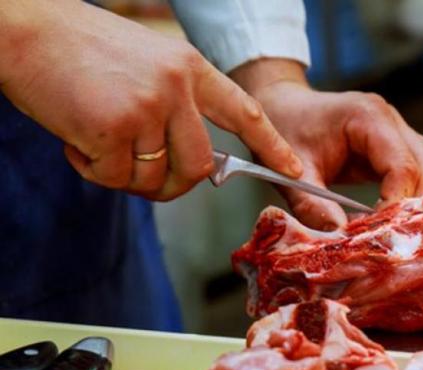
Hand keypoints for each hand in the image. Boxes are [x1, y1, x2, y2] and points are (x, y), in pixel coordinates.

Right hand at [0, 0, 300, 200]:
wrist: (26, 29)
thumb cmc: (81, 52)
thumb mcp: (147, 64)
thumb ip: (175, 106)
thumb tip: (193, 165)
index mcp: (190, 68)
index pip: (244, 112)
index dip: (272, 145)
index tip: (294, 171)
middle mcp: (176, 87)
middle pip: (199, 166)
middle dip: (174, 185)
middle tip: (142, 176)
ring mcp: (146, 107)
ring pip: (154, 177)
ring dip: (124, 175)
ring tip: (96, 141)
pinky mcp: (113, 128)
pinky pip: (114, 176)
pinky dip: (92, 169)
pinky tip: (74, 138)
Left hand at [231, 59, 422, 229]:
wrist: (285, 106)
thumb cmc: (285, 130)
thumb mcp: (291, 172)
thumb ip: (311, 205)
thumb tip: (339, 236)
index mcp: (369, 117)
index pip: (403, 165)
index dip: (397, 203)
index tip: (380, 231)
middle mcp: (394, 121)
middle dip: (416, 205)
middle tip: (390, 232)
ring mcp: (404, 131)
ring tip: (398, 223)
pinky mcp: (405, 145)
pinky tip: (403, 212)